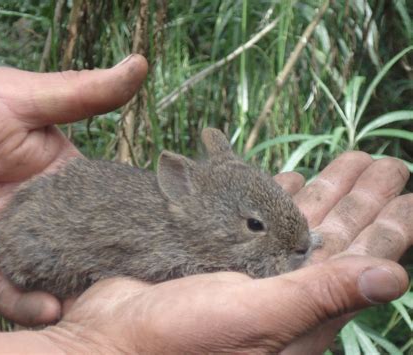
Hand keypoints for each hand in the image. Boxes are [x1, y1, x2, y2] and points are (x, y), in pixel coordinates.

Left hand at [0, 54, 147, 324]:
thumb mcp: (22, 98)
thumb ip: (82, 93)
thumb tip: (139, 64)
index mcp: (61, 176)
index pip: (104, 201)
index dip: (130, 217)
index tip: (164, 233)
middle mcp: (41, 215)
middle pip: (82, 245)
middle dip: (105, 263)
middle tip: (137, 282)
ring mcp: (10, 243)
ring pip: (50, 273)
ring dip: (72, 289)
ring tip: (99, 302)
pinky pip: (6, 291)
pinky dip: (26, 302)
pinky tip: (48, 306)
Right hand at [37, 152, 411, 353]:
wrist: (115, 338)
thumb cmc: (182, 339)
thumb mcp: (259, 317)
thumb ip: (322, 295)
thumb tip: (395, 277)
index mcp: (303, 313)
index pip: (361, 262)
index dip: (388, 228)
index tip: (406, 193)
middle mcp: (284, 291)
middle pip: (336, 234)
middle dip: (362, 197)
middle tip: (386, 161)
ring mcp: (253, 270)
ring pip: (301, 221)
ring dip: (326, 191)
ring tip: (349, 159)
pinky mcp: (223, 254)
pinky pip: (260, 218)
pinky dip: (276, 198)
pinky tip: (290, 179)